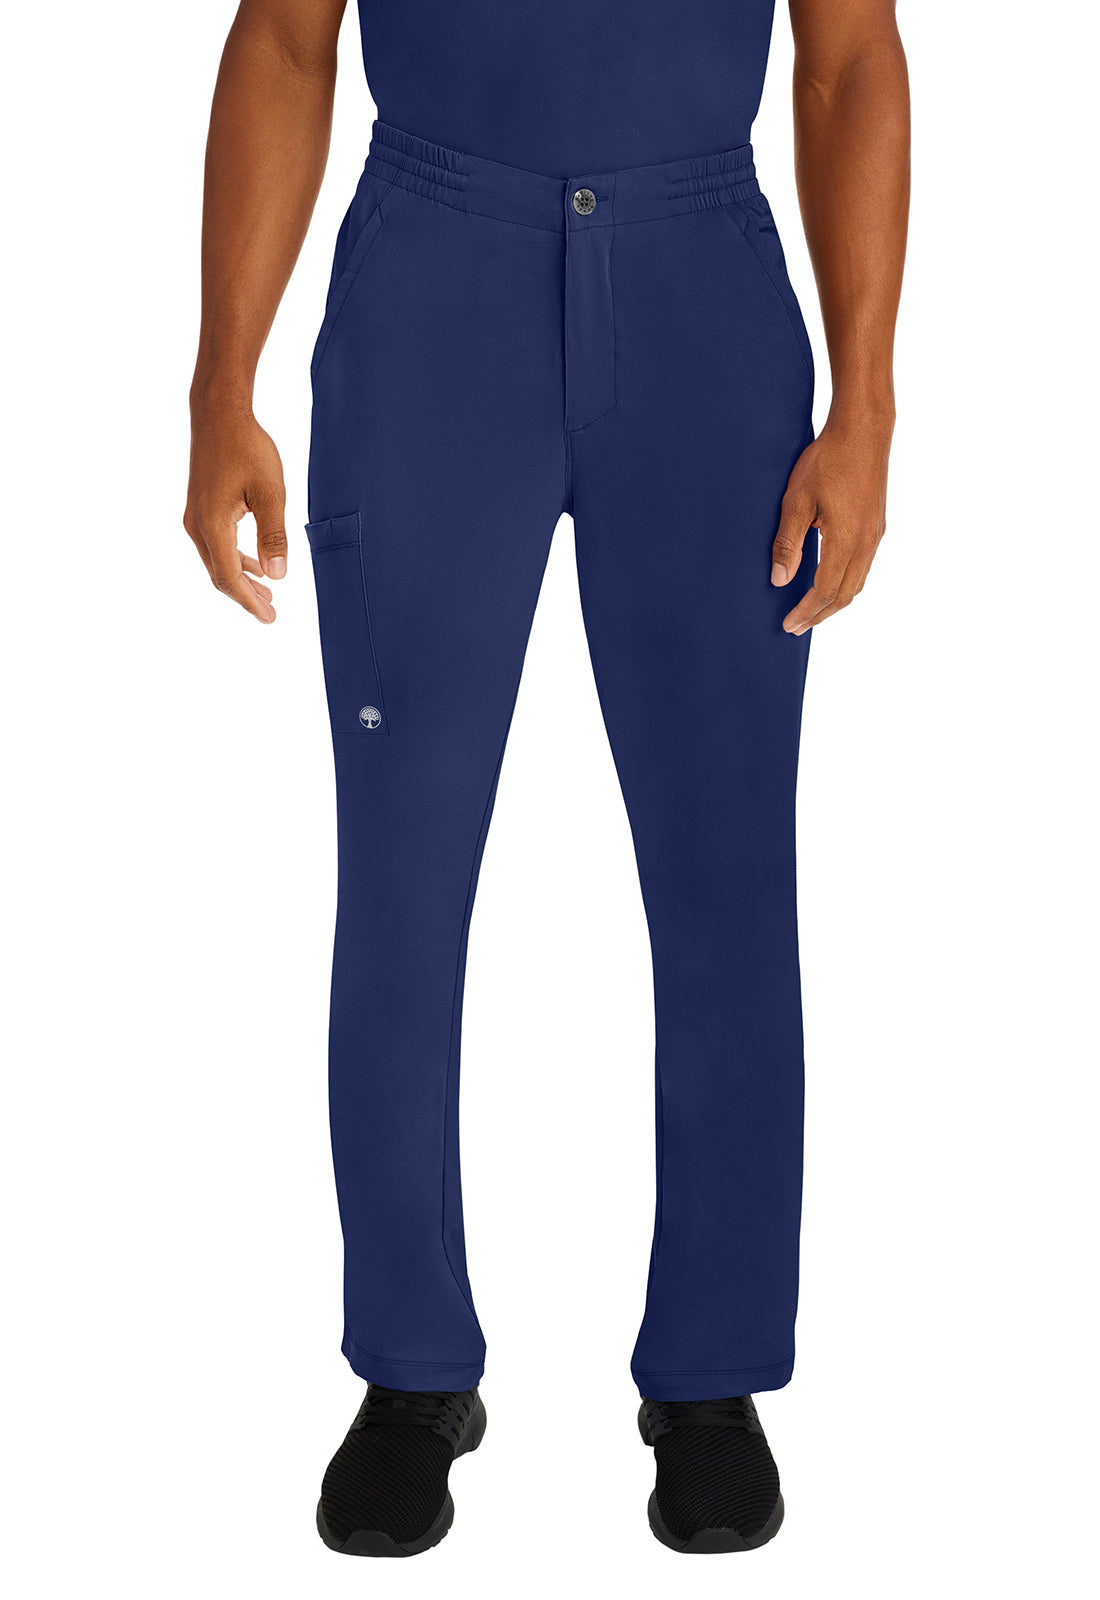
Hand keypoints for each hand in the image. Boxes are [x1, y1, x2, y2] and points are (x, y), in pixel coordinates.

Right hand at [184, 407, 288, 622]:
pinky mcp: (198, 509)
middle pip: (220, 575)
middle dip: (246, 596)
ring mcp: (194, 518)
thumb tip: (278, 576)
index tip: (269, 618)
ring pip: (217, 562)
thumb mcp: (270, 492)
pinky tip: (254, 564)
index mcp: (213, 526)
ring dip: (241, 579)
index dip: (249, 601)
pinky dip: (235, 560)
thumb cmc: (247, 448)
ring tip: (267, 593)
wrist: (218, 414)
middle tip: (271, 612)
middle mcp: (197, 526)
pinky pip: (215, 546)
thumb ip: (274, 536)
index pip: (230, 578)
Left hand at [771, 408, 893, 634]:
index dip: (805, 612)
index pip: (824, 592)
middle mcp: (867, 544)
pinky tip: (832, 581)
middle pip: (844, 595)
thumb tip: (779, 580)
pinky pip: (863, 567)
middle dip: (819, 615)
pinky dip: (846, 584)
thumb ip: (787, 543)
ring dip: (834, 602)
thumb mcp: (796, 501)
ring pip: (857, 583)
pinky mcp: (877, 525)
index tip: (787, 625)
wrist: (864, 430)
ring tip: (812, 611)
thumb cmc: (827, 460)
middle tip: (796, 627)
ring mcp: (875, 535)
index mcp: (847, 541)